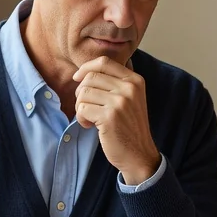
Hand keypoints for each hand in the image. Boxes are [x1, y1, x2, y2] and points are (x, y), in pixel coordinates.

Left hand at [74, 57, 160, 184]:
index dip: (86, 68)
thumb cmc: (129, 126)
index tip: (77, 78)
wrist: (139, 154)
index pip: (104, 62)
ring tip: (90, 118)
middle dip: (81, 92)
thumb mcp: (130, 98)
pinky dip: (81, 118)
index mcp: (135, 80)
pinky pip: (82, 108)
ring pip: (83, 92)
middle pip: (90, 77)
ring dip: (80, 107)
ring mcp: (120, 102)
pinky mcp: (109, 117)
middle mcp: (129, 88)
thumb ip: (115, 82)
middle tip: (86, 107)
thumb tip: (85, 70)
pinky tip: (90, 126)